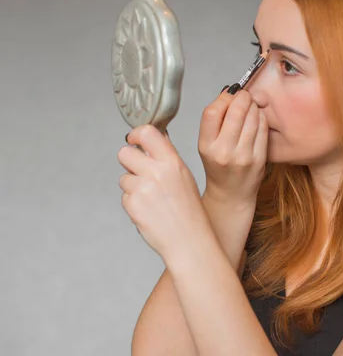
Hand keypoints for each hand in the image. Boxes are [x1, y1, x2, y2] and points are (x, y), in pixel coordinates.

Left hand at [118, 124, 209, 262]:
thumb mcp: (184, 176)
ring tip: (152, 199)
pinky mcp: (133, 204)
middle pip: (124, 153)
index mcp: (172, 162)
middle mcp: (157, 172)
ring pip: (124, 178)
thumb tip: (150, 140)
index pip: (147, 133)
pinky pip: (125, 196)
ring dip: (133, 187)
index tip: (134, 140)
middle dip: (128, 162)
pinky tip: (149, 211)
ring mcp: (143, 188)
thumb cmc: (189, 210)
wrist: (189, 239)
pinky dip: (134, 203)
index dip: (135, 135)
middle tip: (140, 173)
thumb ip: (167, 158)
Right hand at [198, 87, 267, 204]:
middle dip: (242, 97)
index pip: (212, 112)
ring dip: (253, 106)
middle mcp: (224, 151)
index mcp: (206, 146)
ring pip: (252, 117)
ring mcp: (244, 155)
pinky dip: (261, 117)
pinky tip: (257, 118)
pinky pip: (263, 128)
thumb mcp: (206, 144)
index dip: (223, 98)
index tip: (229, 95)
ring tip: (250, 106)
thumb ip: (214, 119)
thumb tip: (229, 91)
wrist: (232, 194)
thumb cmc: (218, 166)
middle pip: (235, 111)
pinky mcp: (260, 158)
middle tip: (244, 96)